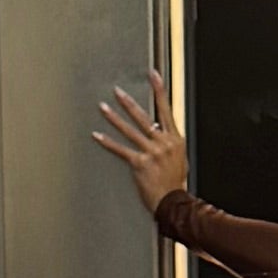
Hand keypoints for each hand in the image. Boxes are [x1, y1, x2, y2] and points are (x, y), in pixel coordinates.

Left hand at [92, 71, 189, 231]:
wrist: (174, 202)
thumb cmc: (176, 183)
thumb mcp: (179, 158)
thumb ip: (169, 143)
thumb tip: (161, 132)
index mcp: (175, 139)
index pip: (166, 109)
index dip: (159, 90)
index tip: (153, 75)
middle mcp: (163, 143)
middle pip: (144, 117)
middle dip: (129, 103)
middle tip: (117, 91)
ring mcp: (151, 152)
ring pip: (130, 130)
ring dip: (114, 118)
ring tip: (103, 107)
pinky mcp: (139, 164)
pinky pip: (121, 150)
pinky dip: (108, 142)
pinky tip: (97, 135)